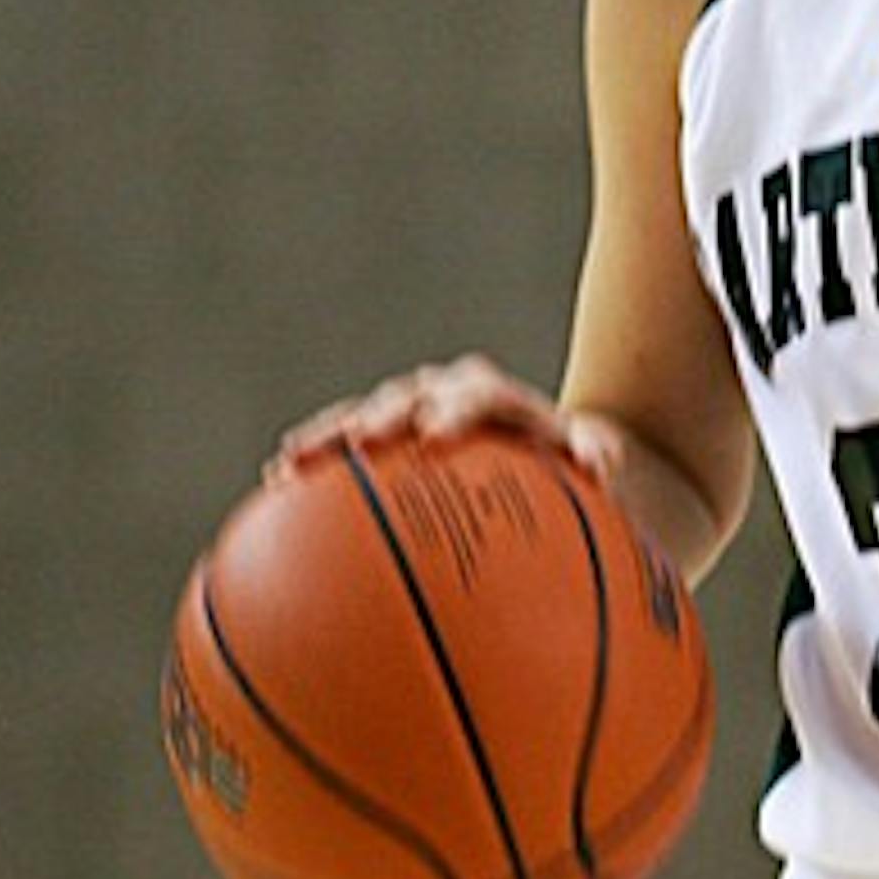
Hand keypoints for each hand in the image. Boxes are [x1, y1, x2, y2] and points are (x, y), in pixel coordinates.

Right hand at [265, 354, 623, 489]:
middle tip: (363, 441)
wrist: (546, 448)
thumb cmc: (573, 460)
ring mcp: (413, 410)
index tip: (436, 436)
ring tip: (290, 462)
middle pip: (412, 395)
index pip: (479, 393)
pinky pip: (346, 445)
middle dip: (386, 416)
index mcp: (500, 398)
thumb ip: (597, 453)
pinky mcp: (388, 434)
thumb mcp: (597, 456)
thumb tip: (601, 463)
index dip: (456, 410)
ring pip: (366, 415)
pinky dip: (317, 459)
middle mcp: (450, 393)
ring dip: (331, 435)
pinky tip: (277, 485)